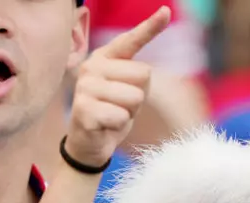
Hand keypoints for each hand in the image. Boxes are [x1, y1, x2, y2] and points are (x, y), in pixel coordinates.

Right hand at [64, 6, 171, 167]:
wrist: (89, 143)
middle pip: (144, 74)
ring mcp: (85, 87)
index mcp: (105, 57)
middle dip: (139, 97)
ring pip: (135, 97)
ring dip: (129, 113)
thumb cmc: (112, 113)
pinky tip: (105, 126)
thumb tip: (145, 71)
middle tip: (120, 107)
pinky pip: (121, 116)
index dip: (150, 27)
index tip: (166, 11)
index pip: (131, 40)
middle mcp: (91, 66)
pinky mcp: (83, 109)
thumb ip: (136, 75)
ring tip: (113, 116)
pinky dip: (119, 125)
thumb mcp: (128, 90)